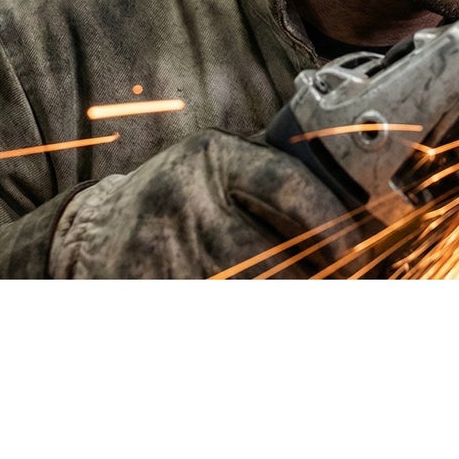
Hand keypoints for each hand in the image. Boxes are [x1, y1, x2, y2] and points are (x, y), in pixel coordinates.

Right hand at [48, 128, 364, 278]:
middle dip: (320, 278)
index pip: (291, 185)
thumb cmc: (182, 198)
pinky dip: (251, 304)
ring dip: (291, 292)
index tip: (359, 252)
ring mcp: (165, 249)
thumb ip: (276, 176)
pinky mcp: (149, 287)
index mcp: (212, 154)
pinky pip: (222, 304)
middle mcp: (185, 197)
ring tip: (311, 287)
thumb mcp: (220, 167)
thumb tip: (361, 209)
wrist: (98, 233)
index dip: (334, 224)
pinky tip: (261, 293)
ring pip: (254, 289)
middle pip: (276, 255)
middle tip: (349, 284)